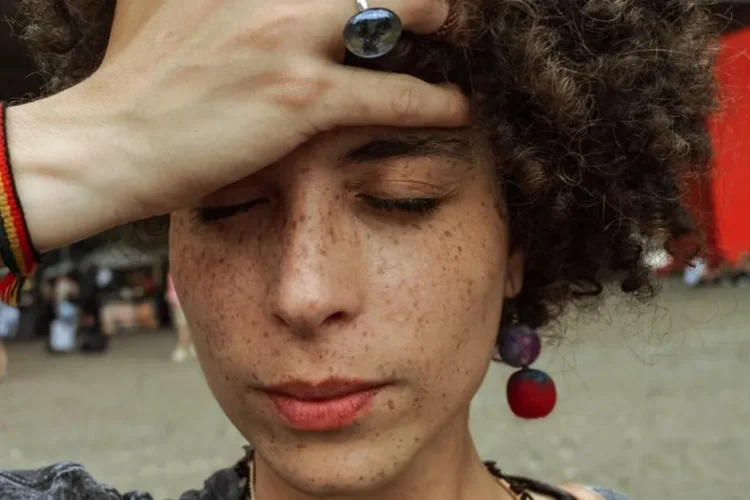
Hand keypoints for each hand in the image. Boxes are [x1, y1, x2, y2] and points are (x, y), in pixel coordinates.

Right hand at [8, 0, 467, 250]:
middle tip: (444, 6)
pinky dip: (436, 102)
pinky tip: (456, 108)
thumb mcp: (175, 4)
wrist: (110, 142)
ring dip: (443, 23)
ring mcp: (288, 34)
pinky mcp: (300, 96)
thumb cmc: (143, 82)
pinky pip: (395, 93)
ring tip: (457, 40)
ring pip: (403, 10)